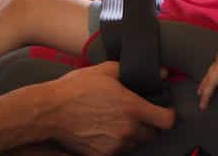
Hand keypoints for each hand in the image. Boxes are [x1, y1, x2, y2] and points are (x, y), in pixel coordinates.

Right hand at [48, 62, 174, 154]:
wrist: (50, 112)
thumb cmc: (75, 89)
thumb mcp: (104, 71)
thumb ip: (132, 70)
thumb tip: (160, 71)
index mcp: (132, 108)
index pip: (167, 120)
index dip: (168, 115)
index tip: (162, 110)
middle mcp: (128, 130)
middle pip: (152, 134)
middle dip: (148, 125)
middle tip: (135, 114)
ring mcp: (116, 145)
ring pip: (135, 143)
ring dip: (131, 134)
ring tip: (115, 120)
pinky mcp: (103, 155)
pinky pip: (118, 150)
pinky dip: (115, 142)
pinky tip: (102, 129)